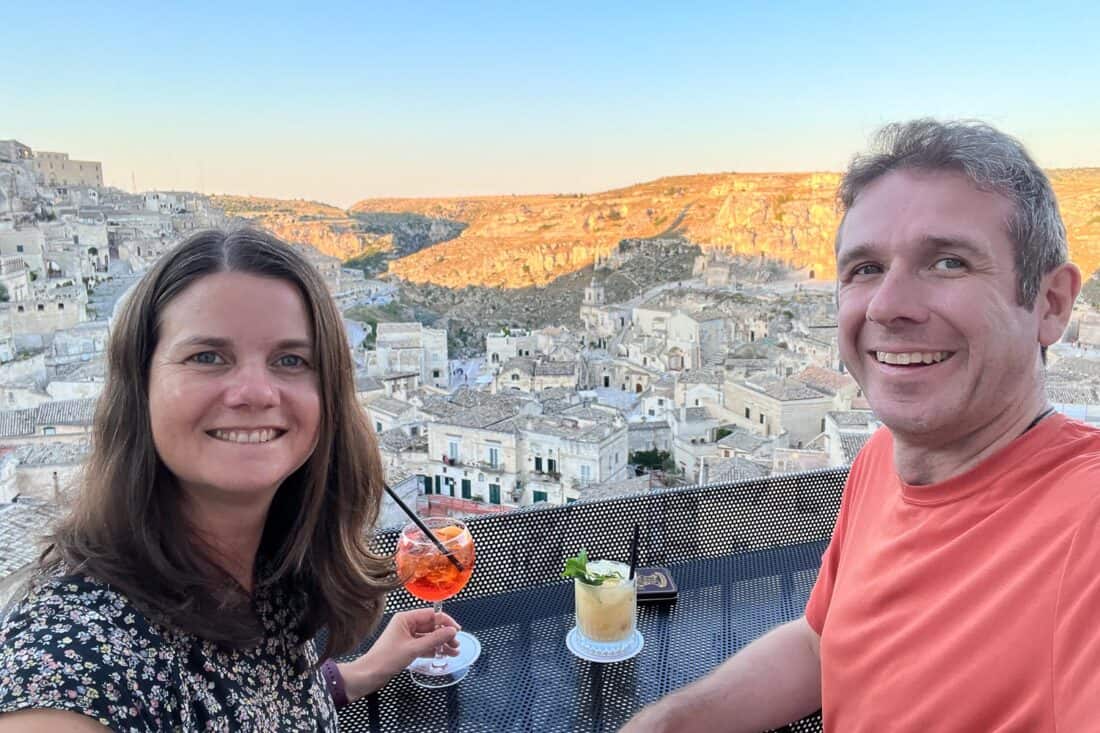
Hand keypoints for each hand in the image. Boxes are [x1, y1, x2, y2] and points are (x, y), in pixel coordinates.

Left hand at [340, 609, 460, 699]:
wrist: (369, 675)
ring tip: (455, 652)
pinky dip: (433, 650)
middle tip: (456, 645)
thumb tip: (452, 631)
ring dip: (441, 643)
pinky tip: (444, 655)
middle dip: (445, 635)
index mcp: (406, 618)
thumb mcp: (413, 648)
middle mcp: (407, 624)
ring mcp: (407, 636)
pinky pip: (424, 645)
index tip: (457, 631)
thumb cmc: (388, 658)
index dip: (445, 622)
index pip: (431, 614)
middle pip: (431, 626)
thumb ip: (434, 639)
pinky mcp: (407, 648)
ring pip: (429, 637)